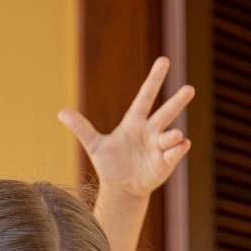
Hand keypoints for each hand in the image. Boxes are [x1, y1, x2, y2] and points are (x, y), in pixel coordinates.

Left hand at [58, 57, 194, 199]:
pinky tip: (181, 144)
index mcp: (134, 122)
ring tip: (175, 135)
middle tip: (190, 89)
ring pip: (171, 135)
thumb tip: (61, 112)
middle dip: (177, 101)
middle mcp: (150, 131)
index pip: (145, 97)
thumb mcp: (94, 146)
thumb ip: (81, 128)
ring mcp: (160, 146)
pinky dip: (178, 149)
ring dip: (173, 134)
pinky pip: (175, 153)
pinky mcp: (166, 162)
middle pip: (165, 112)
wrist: (121, 189)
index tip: (163, 61)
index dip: (154, 79)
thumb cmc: (109, 164)